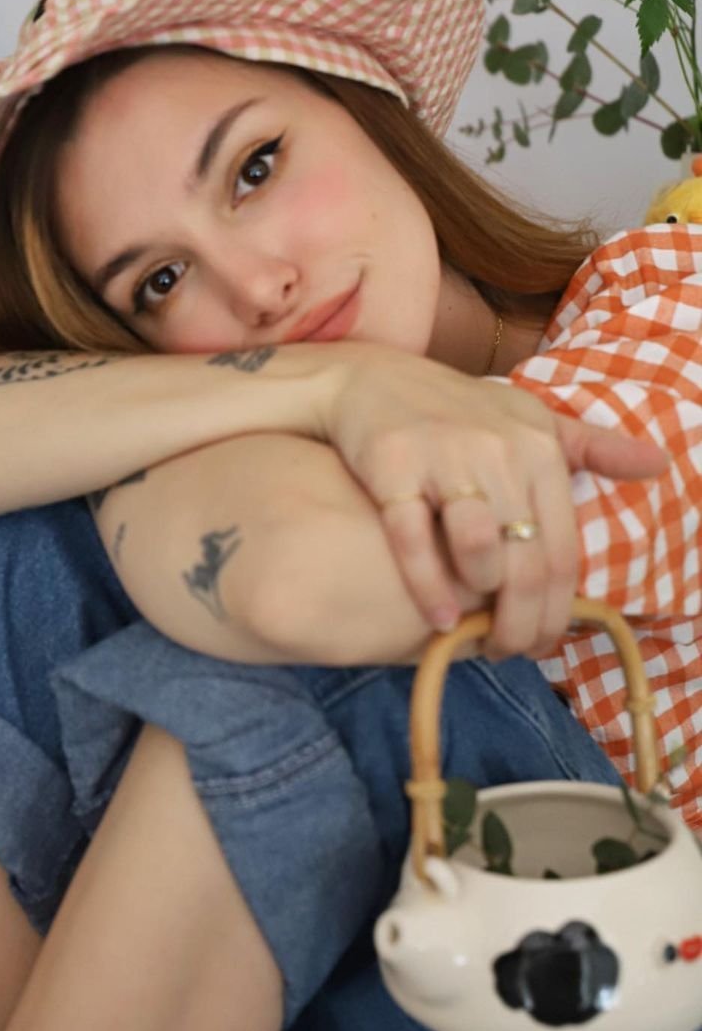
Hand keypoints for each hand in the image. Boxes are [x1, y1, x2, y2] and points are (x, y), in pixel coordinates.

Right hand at [312, 343, 669, 661]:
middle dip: (521, 624)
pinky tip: (435, 619)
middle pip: (527, 563)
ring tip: (470, 627)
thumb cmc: (456, 409)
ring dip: (479, 602)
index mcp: (539, 446)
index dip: (557, 611)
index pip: (563, 551)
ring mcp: (445, 457)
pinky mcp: (393, 465)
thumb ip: (590, 446)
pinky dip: (427, 587)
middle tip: (507, 652)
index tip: (543, 645)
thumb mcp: (528, 417)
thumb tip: (660, 464)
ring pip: (480, 550)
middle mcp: (500, 450)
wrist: (370, 378)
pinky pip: (414, 539)